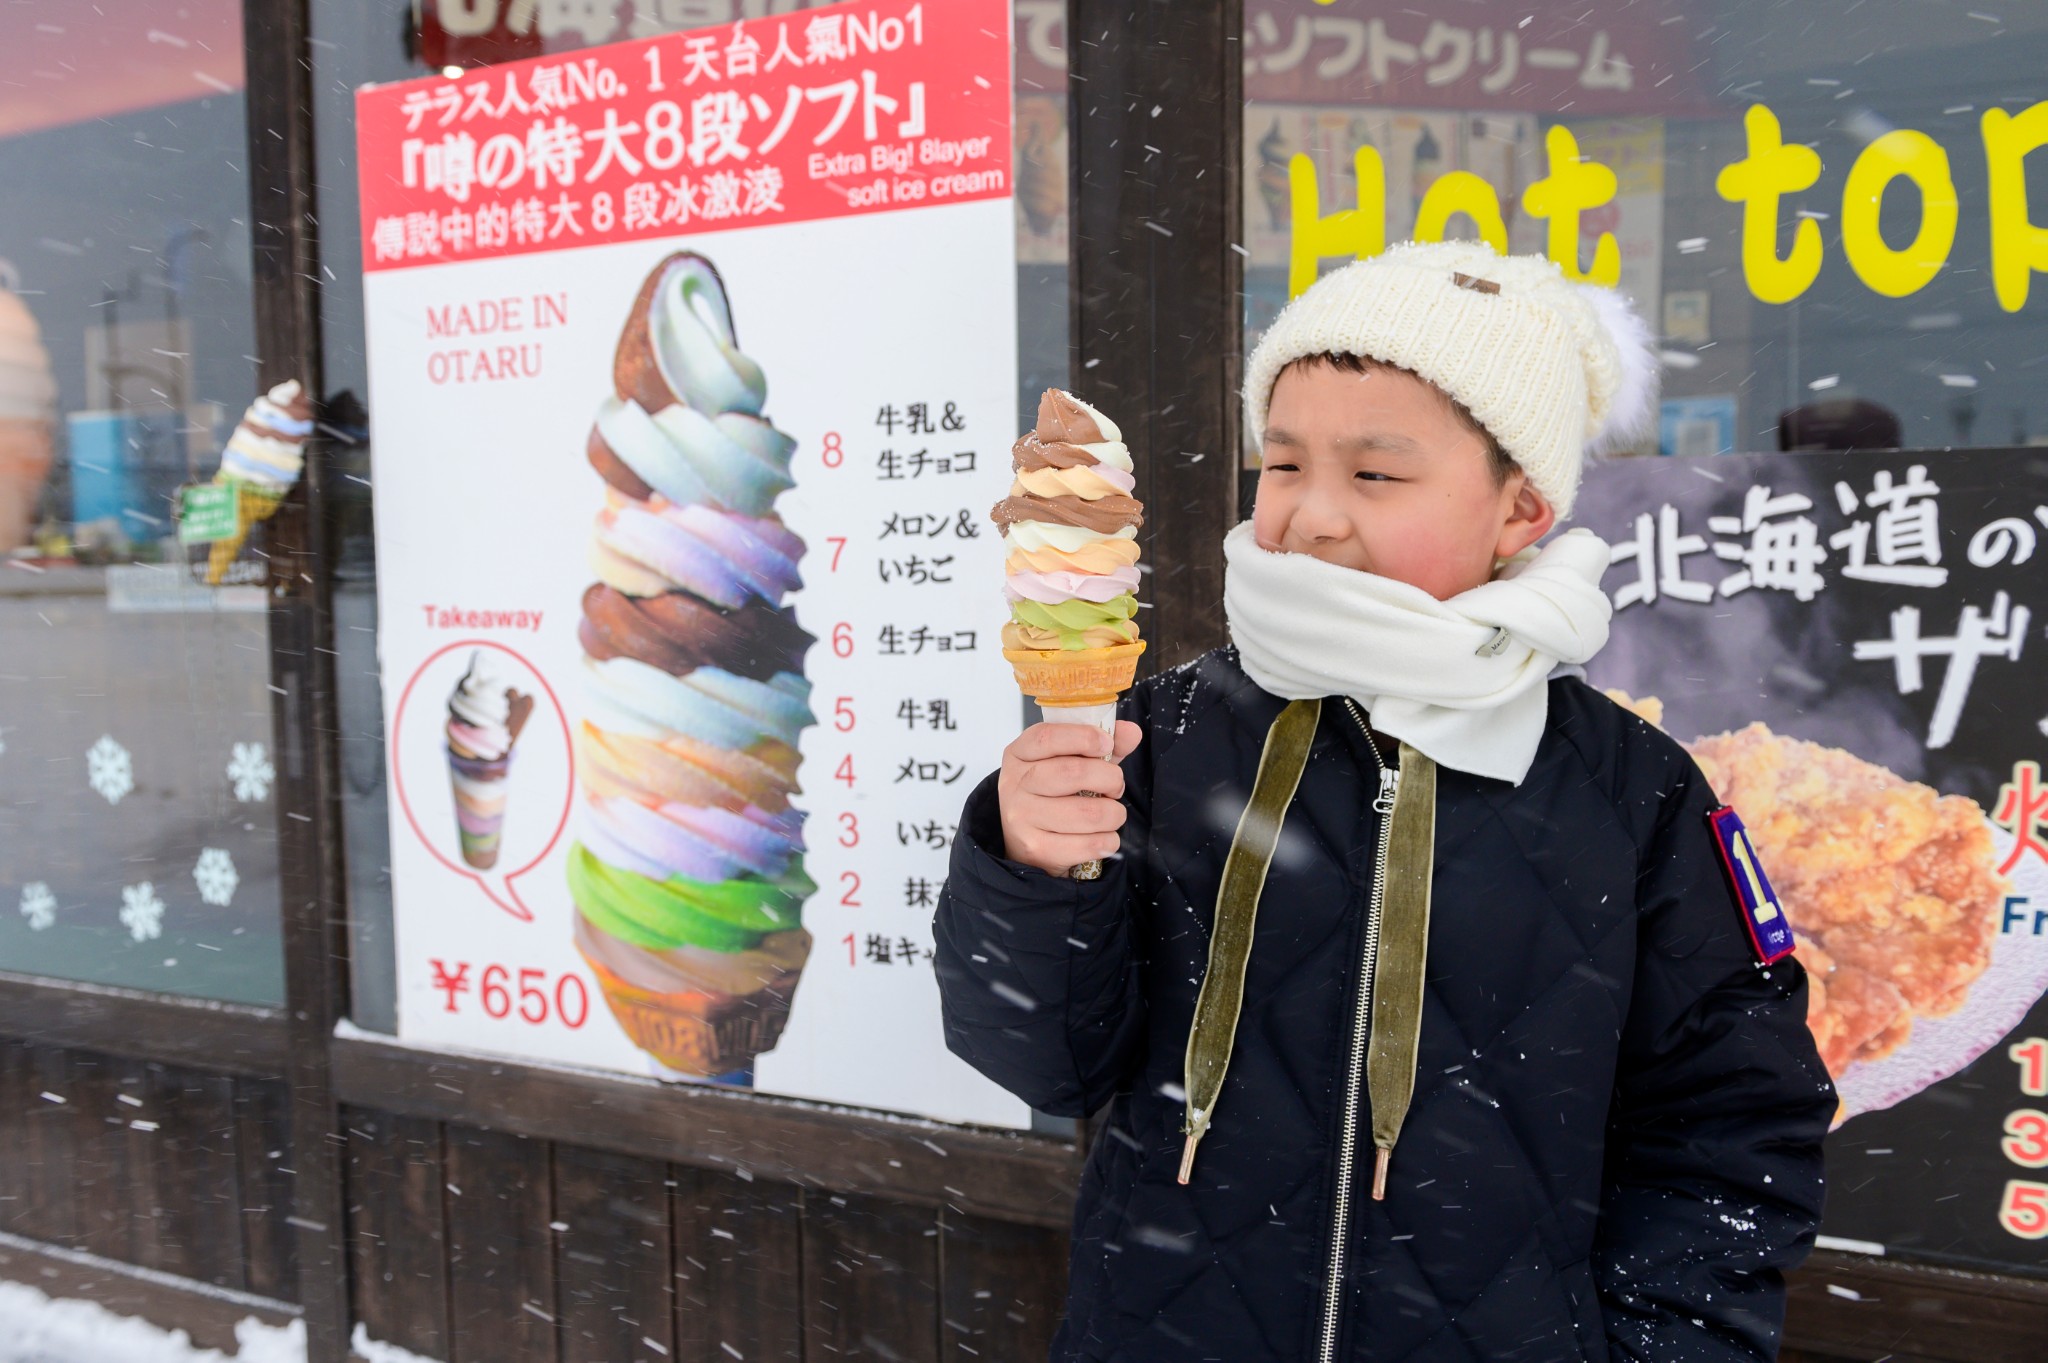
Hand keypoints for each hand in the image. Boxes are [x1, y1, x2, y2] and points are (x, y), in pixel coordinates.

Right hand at [997, 720, 1143, 875]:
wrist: (1025, 842)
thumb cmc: (1052, 794)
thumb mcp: (1072, 761)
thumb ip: (1101, 744)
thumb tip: (1131, 732)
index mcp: (1020, 753)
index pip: (1047, 737)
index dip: (1083, 737)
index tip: (1107, 743)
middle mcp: (1015, 784)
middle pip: (1073, 772)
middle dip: (1110, 778)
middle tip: (1115, 786)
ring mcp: (1022, 818)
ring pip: (1088, 813)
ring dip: (1114, 814)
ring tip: (1112, 814)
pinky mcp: (1036, 849)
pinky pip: (1089, 844)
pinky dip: (1108, 840)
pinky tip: (1104, 836)